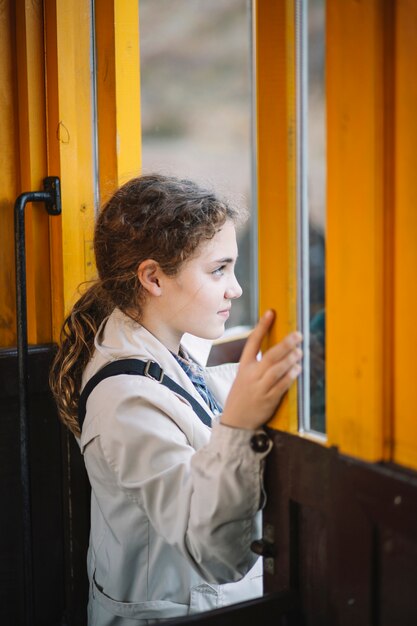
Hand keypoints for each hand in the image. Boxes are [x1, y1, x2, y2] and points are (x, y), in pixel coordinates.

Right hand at [221, 310, 301, 429]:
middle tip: (297, 334)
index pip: (253, 342)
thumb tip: (279, 350)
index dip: (262, 326)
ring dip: (290, 359)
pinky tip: (297, 369)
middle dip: (285, 344)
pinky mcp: (268, 399)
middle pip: (270, 355)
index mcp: (244, 367)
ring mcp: (260, 387)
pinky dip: (290, 376)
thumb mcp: (243, 377)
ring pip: (277, 369)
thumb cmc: (242, 397)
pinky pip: (281, 385)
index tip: (271, 313)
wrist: (235, 422)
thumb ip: (257, 364)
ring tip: (300, 351)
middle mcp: (251, 375)